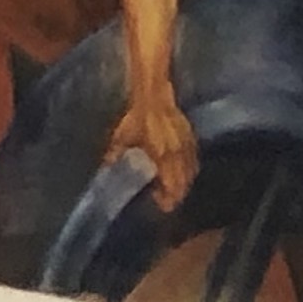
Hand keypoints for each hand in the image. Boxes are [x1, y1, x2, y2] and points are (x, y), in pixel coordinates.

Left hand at [109, 87, 197, 212]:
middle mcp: (178, 152)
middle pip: (184, 181)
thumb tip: (108, 172)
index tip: (162, 207)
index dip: (168, 198)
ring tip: (175, 193)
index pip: (171, 184)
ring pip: (192, 171)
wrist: (154, 94)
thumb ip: (116, 157)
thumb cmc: (136, 117)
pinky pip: (194, 159)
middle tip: (168, 205)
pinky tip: (184, 174)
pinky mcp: (191, 136)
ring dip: (185, 184)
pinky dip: (190, 169)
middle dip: (177, 195)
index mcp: (162, 156)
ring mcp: (187, 144)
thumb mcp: (121, 139)